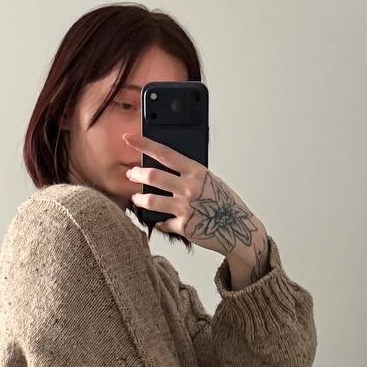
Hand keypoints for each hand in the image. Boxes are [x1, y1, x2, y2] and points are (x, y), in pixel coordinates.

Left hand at [122, 133, 268, 278]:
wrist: (238, 228)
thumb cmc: (224, 202)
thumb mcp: (210, 180)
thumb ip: (189, 174)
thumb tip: (165, 169)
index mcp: (196, 171)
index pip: (165, 153)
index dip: (144, 144)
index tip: (128, 138)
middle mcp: (190, 188)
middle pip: (152, 176)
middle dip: (136, 174)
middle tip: (130, 174)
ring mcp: (186, 208)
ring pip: (150, 201)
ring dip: (139, 199)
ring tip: (136, 198)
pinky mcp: (184, 227)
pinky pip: (162, 223)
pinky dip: (160, 222)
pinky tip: (161, 221)